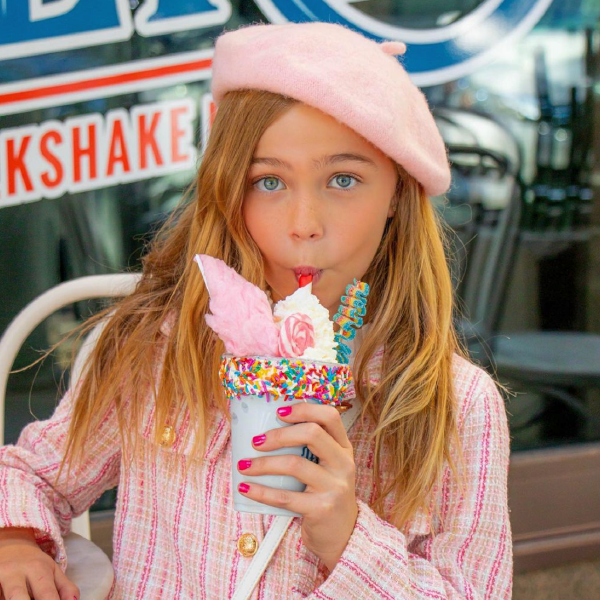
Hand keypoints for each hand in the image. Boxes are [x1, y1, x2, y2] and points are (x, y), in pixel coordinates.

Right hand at [0, 527, 79, 599]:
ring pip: (5, 597)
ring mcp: (0, 576)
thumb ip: (66, 588)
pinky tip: (6, 597)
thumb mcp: (53, 571)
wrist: (12, 546)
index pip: (46, 594)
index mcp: (38, 569)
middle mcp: (16, 573)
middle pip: (19, 597)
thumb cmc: (35, 565)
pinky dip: (1, 597)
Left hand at [237, 403, 357, 571]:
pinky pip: (284, 497)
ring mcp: (334, 487)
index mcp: (344, 448)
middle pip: (312, 434)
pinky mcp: (321, 509)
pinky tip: (245, 487)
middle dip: (279, 435)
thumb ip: (312, 447)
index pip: (330, 416)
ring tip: (244, 465)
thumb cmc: (326, 494)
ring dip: (263, 464)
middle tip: (256, 441)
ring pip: (295, 464)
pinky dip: (260, 491)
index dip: (304, 408)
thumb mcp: (328, 466)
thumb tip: (269, 425)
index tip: (279, 412)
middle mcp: (343, 464)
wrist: (342, 536)